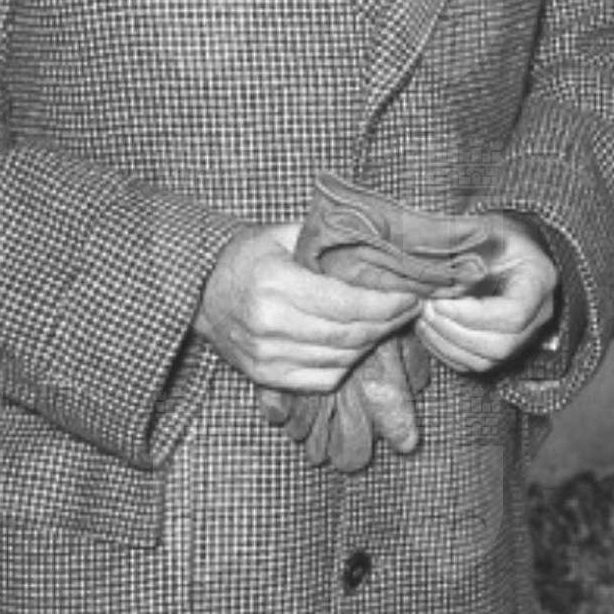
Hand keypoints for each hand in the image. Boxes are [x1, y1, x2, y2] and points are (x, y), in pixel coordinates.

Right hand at [196, 222, 419, 392]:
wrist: (201, 291)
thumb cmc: (247, 257)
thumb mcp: (282, 234)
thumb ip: (325, 239)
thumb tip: (377, 242)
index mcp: (276, 285)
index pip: (347, 304)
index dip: (386, 304)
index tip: (411, 296)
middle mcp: (270, 325)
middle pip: (348, 335)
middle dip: (387, 323)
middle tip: (409, 308)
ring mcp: (267, 356)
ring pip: (339, 359)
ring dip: (371, 343)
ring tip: (387, 322)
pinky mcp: (266, 376)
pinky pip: (322, 379)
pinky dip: (347, 364)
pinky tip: (357, 344)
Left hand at [416, 214, 559, 373]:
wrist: (506, 246)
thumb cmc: (497, 235)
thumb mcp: (486, 230)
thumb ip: (467, 251)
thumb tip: (435, 275)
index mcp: (540, 281)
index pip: (514, 314)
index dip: (473, 315)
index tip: (439, 301)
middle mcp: (539, 315)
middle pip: (501, 345)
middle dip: (456, 332)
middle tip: (427, 309)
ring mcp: (523, 335)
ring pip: (487, 360)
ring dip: (448, 343)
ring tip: (424, 318)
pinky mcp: (503, 346)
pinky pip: (476, 364)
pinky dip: (447, 352)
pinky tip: (429, 330)